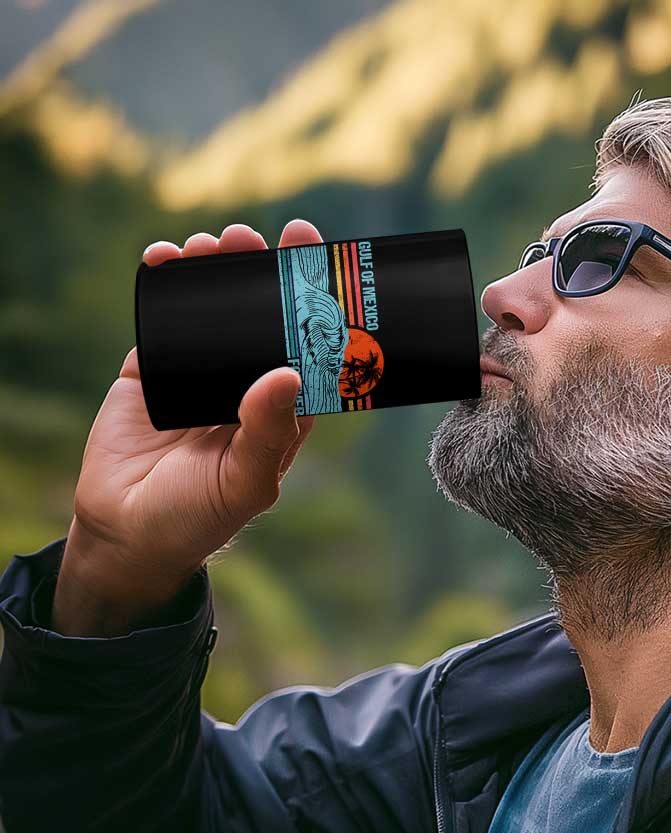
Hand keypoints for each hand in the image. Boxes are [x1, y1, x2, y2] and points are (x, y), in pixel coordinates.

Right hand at [52, 220, 320, 633]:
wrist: (127, 532)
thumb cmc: (199, 516)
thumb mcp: (244, 482)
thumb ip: (268, 432)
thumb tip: (288, 374)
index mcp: (284, 408)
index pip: (310, 346)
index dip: (319, 303)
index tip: (320, 259)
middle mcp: (249, 382)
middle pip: (266, 315)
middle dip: (266, 271)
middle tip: (264, 237)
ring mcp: (203, 371)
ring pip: (217, 307)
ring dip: (218, 269)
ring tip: (214, 244)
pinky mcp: (155, 367)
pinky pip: (165, 316)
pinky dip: (166, 283)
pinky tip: (166, 258)